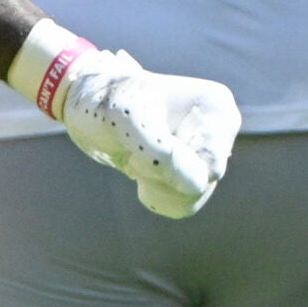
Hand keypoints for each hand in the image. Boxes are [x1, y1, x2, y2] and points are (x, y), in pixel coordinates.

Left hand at [52, 50, 239, 218]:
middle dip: (158, 174)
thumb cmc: (105, 101)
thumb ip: (159, 152)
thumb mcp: (124, 118)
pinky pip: (182, 205)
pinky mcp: (193, 168)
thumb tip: (198, 184)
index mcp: (217, 108)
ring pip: (191, 198)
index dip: (166, 164)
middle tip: (132, 146)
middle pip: (201, 185)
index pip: (207, 166)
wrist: (87, 103)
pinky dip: (155, 194)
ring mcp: (208, 151)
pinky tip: (139, 169)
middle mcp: (221, 130)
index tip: (136, 136)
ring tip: (135, 154)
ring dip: (154, 184)